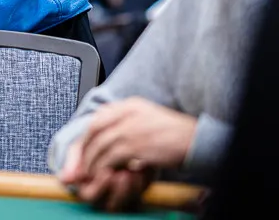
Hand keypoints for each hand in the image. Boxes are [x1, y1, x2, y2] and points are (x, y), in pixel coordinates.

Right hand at [59, 136, 152, 210]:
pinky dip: (145, 180)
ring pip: (130, 202)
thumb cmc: (90, 145)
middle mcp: (106, 196)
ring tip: (136, 170)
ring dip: (134, 188)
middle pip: (113, 205)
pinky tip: (145, 167)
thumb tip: (65, 179)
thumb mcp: (79, 149)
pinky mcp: (138, 188)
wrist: (110, 137)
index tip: (108, 172)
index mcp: (88, 189)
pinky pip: (144, 191)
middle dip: (120, 191)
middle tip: (125, 174)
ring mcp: (123, 194)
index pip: (92, 196)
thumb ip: (72, 163)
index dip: (100, 187)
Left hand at [80, 98, 196, 176]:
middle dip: (86, 147)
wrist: (194, 139)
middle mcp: (127, 113)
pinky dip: (104, 167)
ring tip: (92, 172)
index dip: (89, 133)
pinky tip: (105, 174)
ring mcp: (131, 128)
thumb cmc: (175, 133)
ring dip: (93, 161)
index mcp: (130, 104)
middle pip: (95, 129)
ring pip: (100, 145)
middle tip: (84, 161)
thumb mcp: (148, 118)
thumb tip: (111, 135)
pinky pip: (110, 158)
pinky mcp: (135, 145)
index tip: (86, 146)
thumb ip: (129, 122)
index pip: (100, 116)